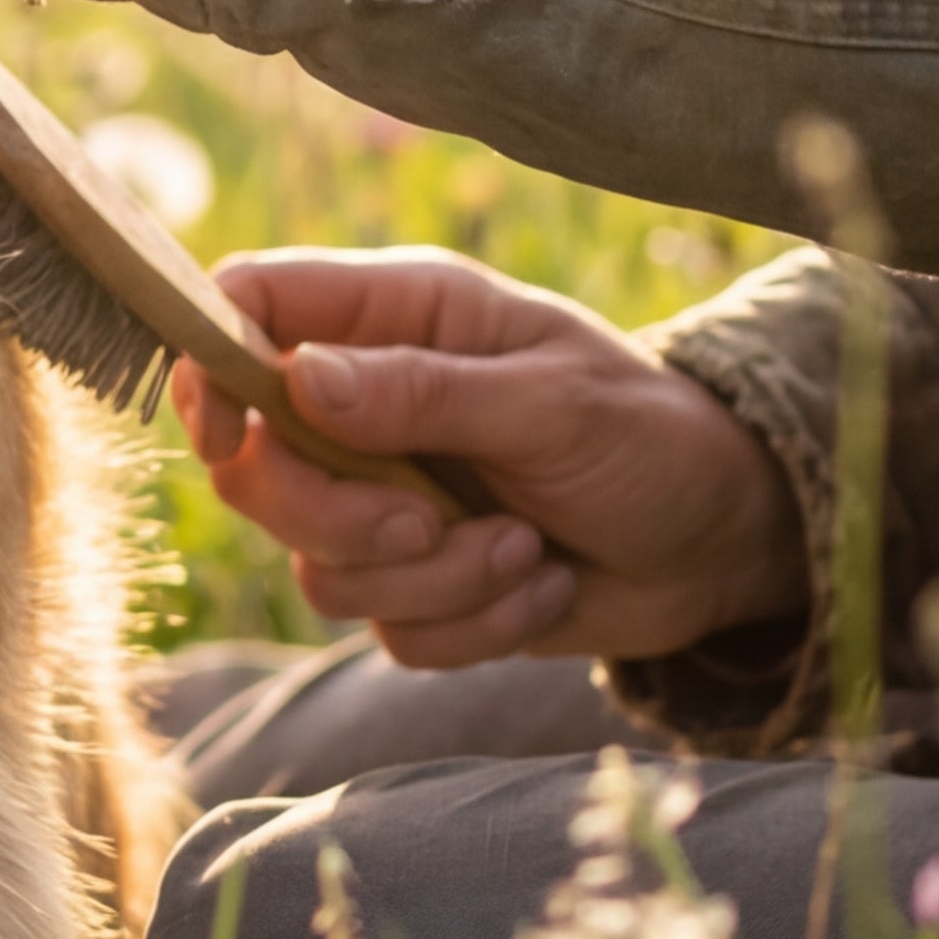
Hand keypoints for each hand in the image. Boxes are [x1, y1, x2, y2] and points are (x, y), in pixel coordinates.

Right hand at [171, 247, 809, 671]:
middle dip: (333, 514)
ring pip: (319, 565)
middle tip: (426, 520)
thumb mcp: (553, 400)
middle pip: (254, 466)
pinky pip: (389, 629)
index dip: (209, 364)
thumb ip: (424, 389)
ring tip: (527, 549)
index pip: (249, 310)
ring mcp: (386, 500)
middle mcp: (370, 404)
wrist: (729, 541)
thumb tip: (297, 380)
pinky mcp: (418, 584)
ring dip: (434, 576)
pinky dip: (474, 623)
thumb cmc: (652, 435)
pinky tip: (544, 581)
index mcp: (398, 317)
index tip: (226, 428)